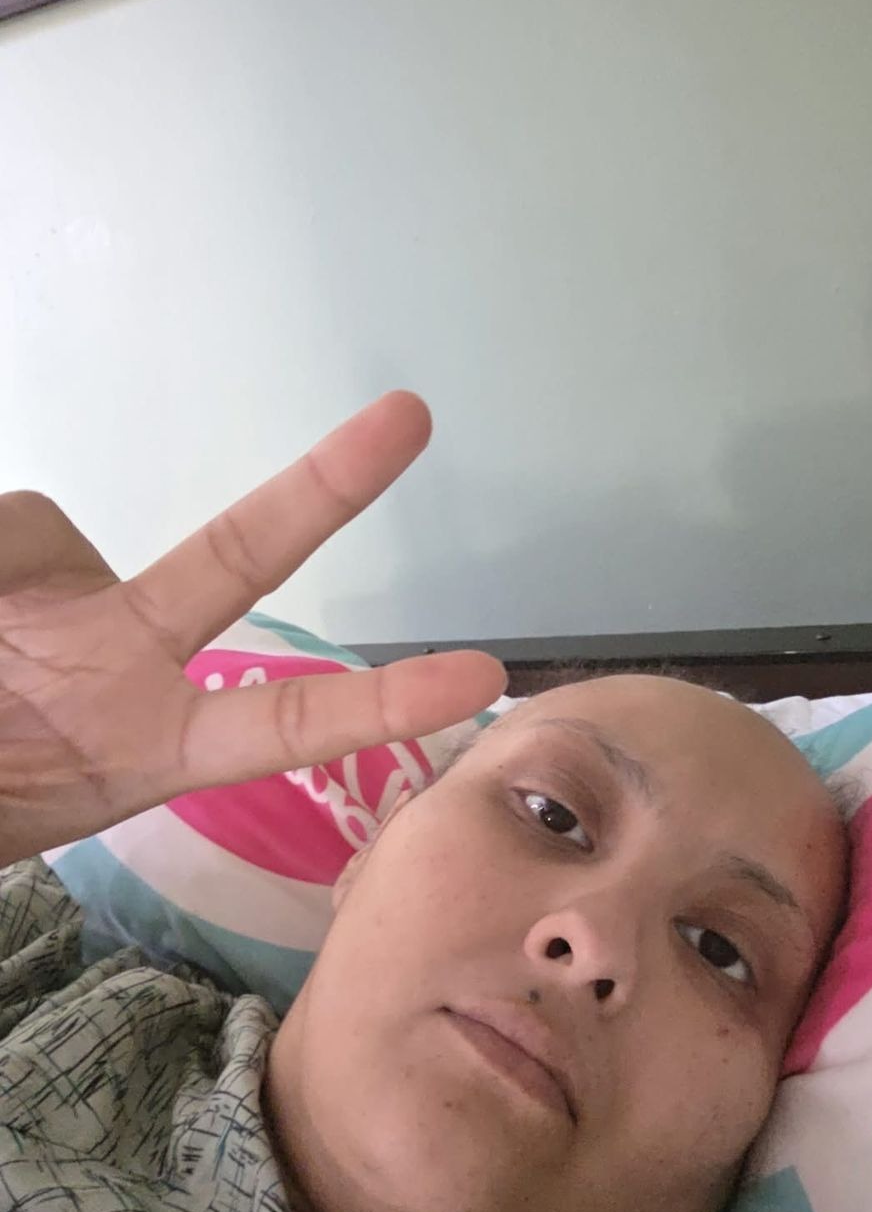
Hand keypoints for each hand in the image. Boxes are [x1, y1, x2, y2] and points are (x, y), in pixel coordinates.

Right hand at [0, 392, 505, 866]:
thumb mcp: (21, 796)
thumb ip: (67, 737)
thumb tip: (41, 593)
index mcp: (146, 740)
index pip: (281, 720)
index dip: (377, 703)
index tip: (483, 678)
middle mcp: (126, 648)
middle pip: (238, 553)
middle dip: (326, 488)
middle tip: (415, 415)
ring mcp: (65, 588)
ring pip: (41, 534)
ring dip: (3, 588)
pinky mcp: (12, 536)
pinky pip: (8, 529)